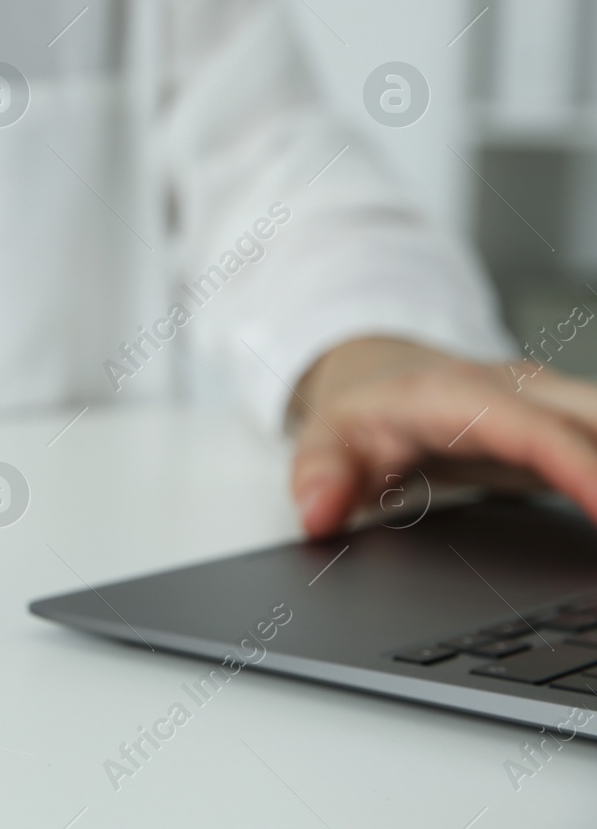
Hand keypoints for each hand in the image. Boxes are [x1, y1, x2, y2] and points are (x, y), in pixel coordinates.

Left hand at [288, 337, 596, 537]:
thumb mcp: (322, 439)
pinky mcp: (567, 419)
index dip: (579, 468)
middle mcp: (517, 390)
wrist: (378, 373)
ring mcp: (550, 401)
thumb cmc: (362, 411)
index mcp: (459, 396)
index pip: (534, 432)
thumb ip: (318, 476)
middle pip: (595, 416)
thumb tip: (317, 512)